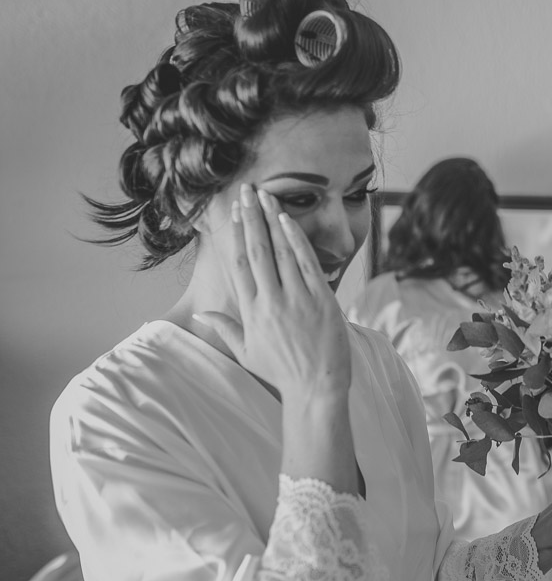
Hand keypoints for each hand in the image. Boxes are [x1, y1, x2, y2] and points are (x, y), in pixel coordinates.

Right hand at [194, 184, 350, 400]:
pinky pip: (308, 263)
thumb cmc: (282, 371)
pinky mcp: (322, 300)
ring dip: (272, 220)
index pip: (239, 264)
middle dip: (250, 217)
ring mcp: (298, 299)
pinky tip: (288, 221)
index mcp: (251, 311)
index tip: (231, 212)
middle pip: (256, 250)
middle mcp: (271, 301)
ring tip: (266, 196)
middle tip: (245, 191)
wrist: (316, 388)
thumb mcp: (247, 352)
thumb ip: (225, 328)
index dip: (234, 234)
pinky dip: (297, 240)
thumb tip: (200, 317)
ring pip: (281, 251)